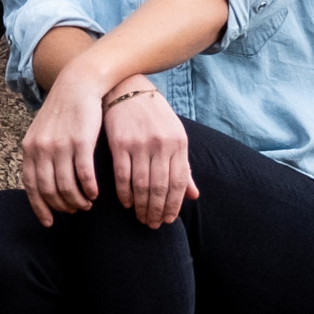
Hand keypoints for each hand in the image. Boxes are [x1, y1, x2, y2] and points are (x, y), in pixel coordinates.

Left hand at [20, 69, 106, 225]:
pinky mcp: (81, 141)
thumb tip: (42, 181)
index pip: (31, 186)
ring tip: (87, 204)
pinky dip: (89, 188)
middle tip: (74, 211)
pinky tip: (95, 193)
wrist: (78, 84)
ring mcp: (61, 145)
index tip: (49, 222)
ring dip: (77, 200)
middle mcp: (42, 149)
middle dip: (62, 206)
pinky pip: (83, 174)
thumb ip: (40, 155)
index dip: (40, 207)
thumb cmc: (63, 111)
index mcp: (30, 148)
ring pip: (67, 185)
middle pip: (49, 190)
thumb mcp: (43, 132)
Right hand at [101, 81, 193, 226]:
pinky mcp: (120, 143)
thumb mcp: (175, 137)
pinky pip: (122, 176)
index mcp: (179, 143)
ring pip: (142, 185)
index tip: (168, 220)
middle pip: (160, 187)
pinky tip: (125, 203)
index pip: (179, 182)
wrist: (128, 89)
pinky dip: (124, 194)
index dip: (174, 205)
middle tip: (152, 225)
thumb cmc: (154, 117)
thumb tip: (194, 196)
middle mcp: (162, 144)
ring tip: (140, 218)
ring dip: (141, 207)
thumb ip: (183, 167)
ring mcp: (140, 143)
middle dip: (157, 211)